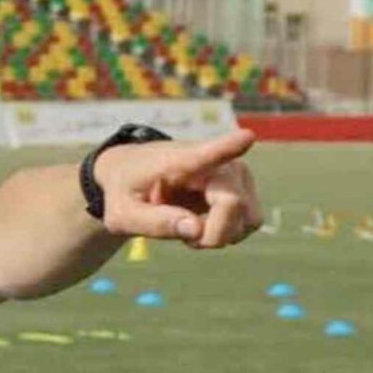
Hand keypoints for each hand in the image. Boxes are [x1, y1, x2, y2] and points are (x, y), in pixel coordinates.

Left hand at [92, 128, 262, 248]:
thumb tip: (196, 230)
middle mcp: (216, 162)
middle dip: (211, 234)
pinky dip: (228, 232)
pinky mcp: (246, 189)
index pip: (205, 153)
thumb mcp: (121, 214)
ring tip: (189, 224)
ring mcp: (237, 174)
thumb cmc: (125, 192)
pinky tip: (203, 224)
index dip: (227, 147)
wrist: (132, 176)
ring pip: (247, 219)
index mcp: (177, 160)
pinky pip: (250, 223)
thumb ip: (153, 223)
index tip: (246, 137)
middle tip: (181, 235)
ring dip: (219, 235)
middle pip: (232, 204)